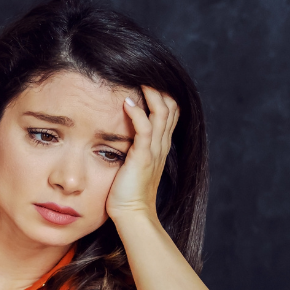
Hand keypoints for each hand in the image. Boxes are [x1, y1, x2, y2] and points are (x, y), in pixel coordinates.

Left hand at [105, 86, 178, 220]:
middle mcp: (161, 146)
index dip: (162, 96)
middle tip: (144, 75)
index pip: (170, 114)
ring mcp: (154, 151)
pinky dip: (137, 112)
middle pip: (171, 108)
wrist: (133, 215)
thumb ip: (130, 151)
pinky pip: (145, 128)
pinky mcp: (143, 157)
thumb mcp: (131, 167)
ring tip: (139, 81)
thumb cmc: (127, 195)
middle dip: (160, 89)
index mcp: (159, 148)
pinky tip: (127, 102)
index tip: (147, 83)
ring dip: (151, 94)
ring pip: (162, 113)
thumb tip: (118, 140)